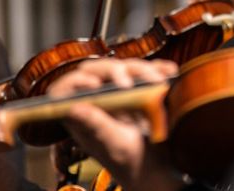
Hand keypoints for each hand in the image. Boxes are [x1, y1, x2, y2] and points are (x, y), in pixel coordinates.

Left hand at [47, 58, 180, 190]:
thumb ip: (95, 125)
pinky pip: (147, 70)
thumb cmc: (131, 161)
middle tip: (131, 84)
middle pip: (98, 70)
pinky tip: (168, 72)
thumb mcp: (113, 145)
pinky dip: (159, 69)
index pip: (65, 89)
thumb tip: (72, 108)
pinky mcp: (141, 88)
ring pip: (125, 67)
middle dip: (116, 71)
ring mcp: (120, 91)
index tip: (94, 84)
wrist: (159, 167)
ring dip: (143, 70)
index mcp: (82, 114)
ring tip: (158, 82)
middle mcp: (99, 98)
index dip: (74, 82)